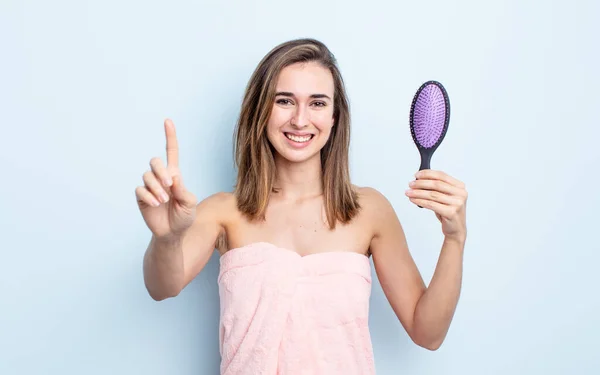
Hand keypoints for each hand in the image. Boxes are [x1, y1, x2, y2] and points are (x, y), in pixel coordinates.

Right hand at [135, 119, 197, 239]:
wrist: (173, 233)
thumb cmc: (184, 217)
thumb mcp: (189, 203)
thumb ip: (183, 190)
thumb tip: (173, 176)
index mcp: (175, 175)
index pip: (172, 152)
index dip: (170, 137)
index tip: (168, 121)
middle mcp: (161, 177)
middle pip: (155, 161)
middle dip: (161, 171)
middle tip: (169, 185)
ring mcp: (150, 187)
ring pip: (147, 176)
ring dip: (156, 187)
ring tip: (163, 200)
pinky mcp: (141, 197)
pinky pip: (140, 190)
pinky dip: (148, 196)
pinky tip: (155, 204)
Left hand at [405, 169, 467, 241]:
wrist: (456, 229)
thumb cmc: (448, 212)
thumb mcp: (445, 197)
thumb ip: (436, 188)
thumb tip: (418, 180)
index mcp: (460, 187)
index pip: (442, 175)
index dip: (428, 174)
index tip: (416, 175)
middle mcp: (461, 194)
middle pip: (437, 184)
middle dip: (421, 183)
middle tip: (410, 184)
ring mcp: (457, 203)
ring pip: (433, 194)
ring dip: (418, 193)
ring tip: (409, 192)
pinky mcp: (451, 213)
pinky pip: (431, 204)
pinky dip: (420, 201)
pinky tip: (413, 200)